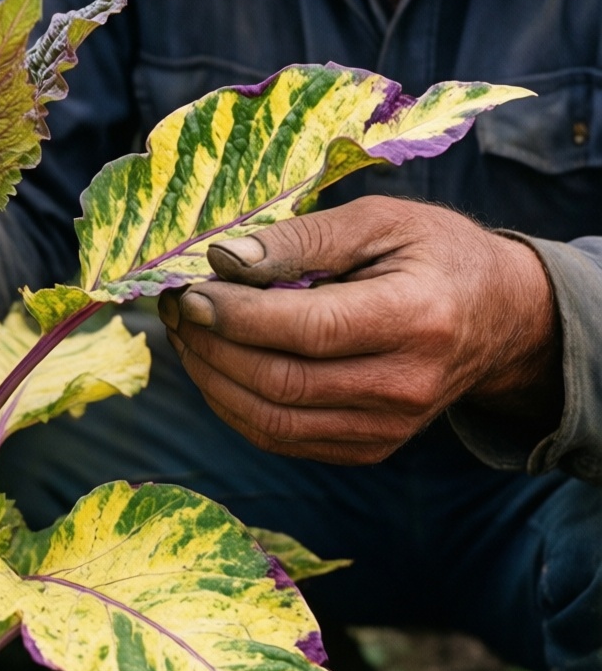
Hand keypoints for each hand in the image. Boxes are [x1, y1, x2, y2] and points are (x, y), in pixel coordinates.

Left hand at [156, 196, 561, 464]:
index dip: (236, 315)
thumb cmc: (432, 255)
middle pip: (281, 382)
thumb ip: (301, 239)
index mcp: (417, 317)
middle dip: (210, 345)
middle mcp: (406, 385)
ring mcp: (387, 428)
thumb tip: (223, 259)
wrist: (498, 319)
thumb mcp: (378, 221)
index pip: (309, 329)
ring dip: (211, 378)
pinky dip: (233, 405)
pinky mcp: (367, 448)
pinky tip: (214, 364)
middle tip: (173, 308)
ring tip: (185, 334)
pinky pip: (280, 439)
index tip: (188, 291)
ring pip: (271, 420)